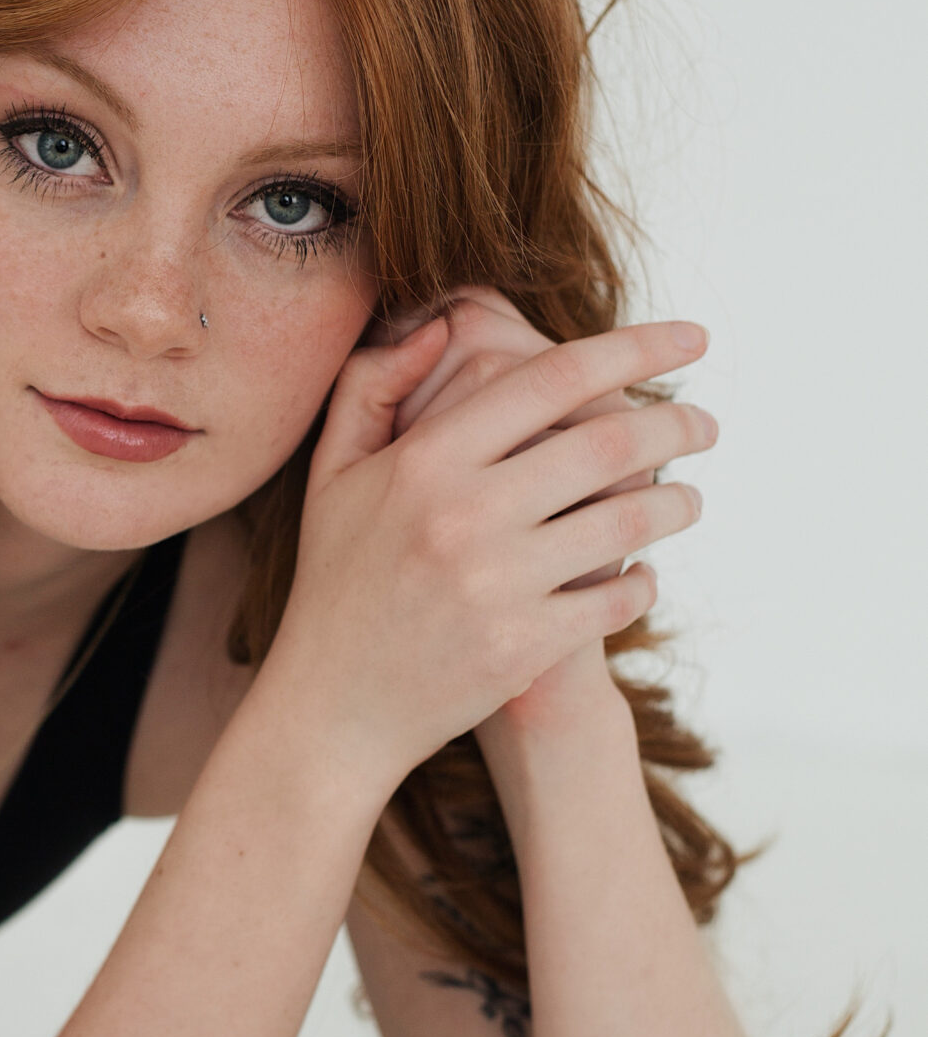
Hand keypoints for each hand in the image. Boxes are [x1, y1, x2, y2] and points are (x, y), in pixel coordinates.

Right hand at [267, 311, 714, 779]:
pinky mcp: (523, 646)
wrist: (332, 708)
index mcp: (424, 459)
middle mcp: (463, 514)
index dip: (635, 348)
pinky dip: (642, 582)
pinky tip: (641, 574)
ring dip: (676, 503)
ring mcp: (497, 584)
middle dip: (676, 424)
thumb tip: (441, 328)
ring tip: (687, 498)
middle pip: (607, 443)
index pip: (551, 378)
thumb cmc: (336, 582)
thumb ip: (371, 386)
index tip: (692, 336)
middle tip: (706, 424)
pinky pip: (616, 599)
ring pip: (627, 522)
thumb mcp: (331, 475)